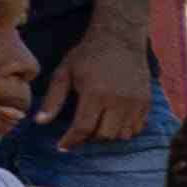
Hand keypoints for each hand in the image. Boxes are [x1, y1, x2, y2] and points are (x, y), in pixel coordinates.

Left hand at [35, 24, 158, 151]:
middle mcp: (118, 101)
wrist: (120, 39)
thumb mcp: (64, 73)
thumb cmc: (87, 55)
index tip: (62, 146)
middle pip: (104, 135)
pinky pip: (137, 128)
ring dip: (108, 135)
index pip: (83, 128)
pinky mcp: (146, 102)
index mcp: (95, 94)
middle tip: (81, 129)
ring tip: (98, 125)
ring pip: (122, 135)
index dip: (71, 141)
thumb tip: (40, 122)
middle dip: (90, 137)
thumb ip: (53, 99)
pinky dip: (124, 130)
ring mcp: (135, 103)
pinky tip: (114, 121)